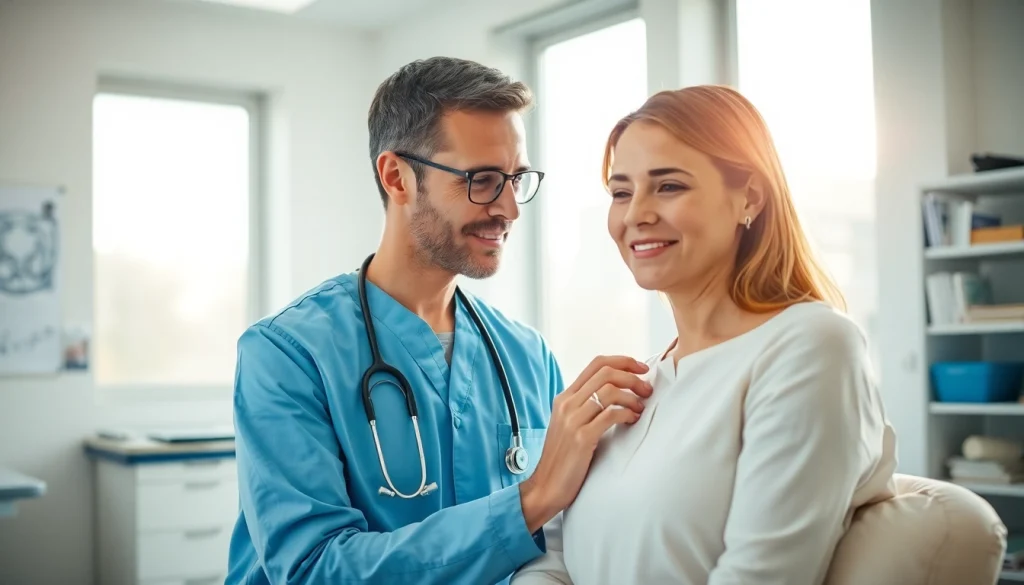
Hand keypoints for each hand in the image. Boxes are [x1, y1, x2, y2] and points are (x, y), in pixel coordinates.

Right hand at [520, 355, 652, 532]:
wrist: (546, 486)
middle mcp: (567, 404)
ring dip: (632, 396)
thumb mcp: (569, 425)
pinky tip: (633, 421)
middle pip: (606, 373)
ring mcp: (572, 420)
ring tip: (641, 408)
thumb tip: (616, 394)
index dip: (623, 361)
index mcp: (564, 397)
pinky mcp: (581, 437)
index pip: (597, 364)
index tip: (641, 368)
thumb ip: (586, 407)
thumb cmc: (564, 459)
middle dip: (633, 377)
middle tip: (647, 389)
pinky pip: (611, 415)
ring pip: (610, 391)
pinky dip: (627, 414)